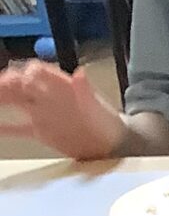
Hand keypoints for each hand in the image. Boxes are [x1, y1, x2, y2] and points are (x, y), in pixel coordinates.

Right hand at [0, 58, 127, 159]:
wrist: (112, 144)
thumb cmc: (106, 121)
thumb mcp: (97, 105)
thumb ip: (86, 90)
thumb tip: (80, 73)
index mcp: (59, 85)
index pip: (37, 71)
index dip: (28, 73)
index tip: (22, 79)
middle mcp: (47, 96)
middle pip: (20, 84)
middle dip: (7, 83)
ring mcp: (42, 112)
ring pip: (15, 101)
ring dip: (2, 99)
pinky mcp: (40, 130)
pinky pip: (19, 128)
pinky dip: (6, 128)